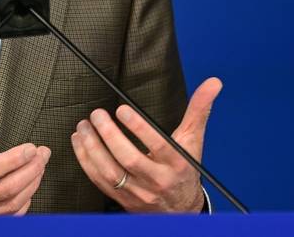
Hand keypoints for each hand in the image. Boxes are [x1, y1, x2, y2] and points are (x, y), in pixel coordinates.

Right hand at [0, 96, 50, 215]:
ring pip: (10, 206)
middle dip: (31, 169)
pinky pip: (4, 220)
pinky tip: (27, 194)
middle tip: (43, 155)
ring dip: (30, 187)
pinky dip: (21, 207)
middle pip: (8, 188)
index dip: (16, 159)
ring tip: (39, 170)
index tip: (30, 148)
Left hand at [70, 77, 221, 212]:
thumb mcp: (194, 140)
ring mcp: (138, 191)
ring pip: (111, 172)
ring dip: (93, 148)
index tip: (122, 109)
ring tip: (84, 126)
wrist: (180, 209)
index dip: (138, 128)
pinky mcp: (122, 198)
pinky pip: (100, 181)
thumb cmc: (185, 169)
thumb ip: (199, 110)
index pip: (158, 145)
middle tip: (97, 114)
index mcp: (176, 163)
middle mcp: (157, 180)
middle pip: (129, 159)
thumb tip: (213, 83)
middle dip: (109, 135)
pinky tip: (80, 143)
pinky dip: (86, 162)